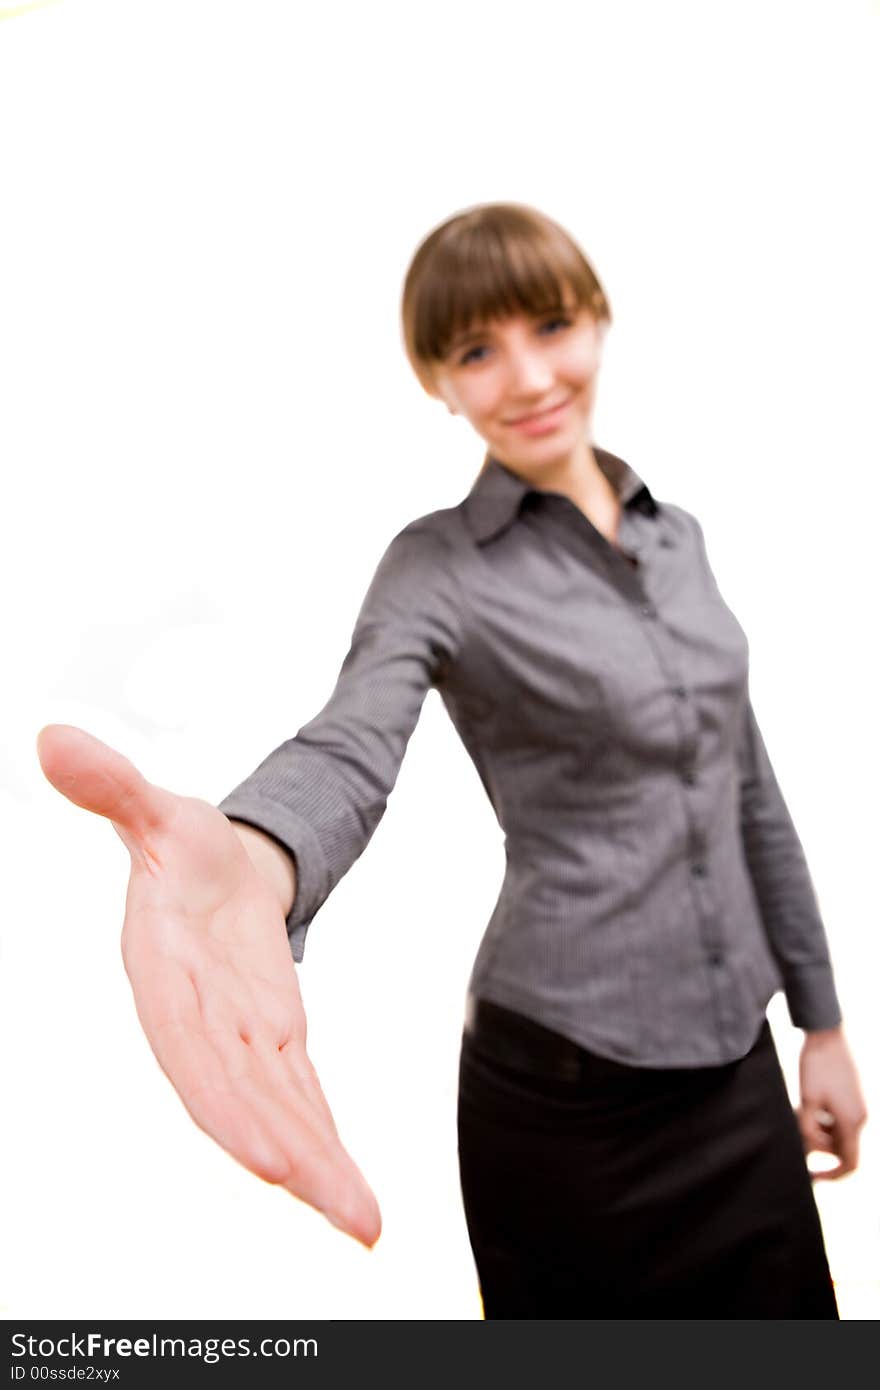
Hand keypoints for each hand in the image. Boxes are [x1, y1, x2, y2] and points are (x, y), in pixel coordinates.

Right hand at [37, 724, 380, 1245]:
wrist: (203, 866)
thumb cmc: (175, 842)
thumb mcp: (157, 809)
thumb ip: (113, 787)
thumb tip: (50, 737)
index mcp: (165, 977)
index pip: (192, 1052)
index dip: (228, 1104)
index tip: (273, 1158)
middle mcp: (200, 1023)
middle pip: (246, 1100)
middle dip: (294, 1157)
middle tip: (351, 1217)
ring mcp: (239, 1038)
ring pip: (281, 1112)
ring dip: (322, 1168)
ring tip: (366, 1227)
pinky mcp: (274, 1038)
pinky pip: (302, 1096)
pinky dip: (327, 1142)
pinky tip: (355, 1196)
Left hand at [797, 1025, 866, 1180]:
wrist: (827, 1033)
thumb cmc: (816, 1065)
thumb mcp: (806, 1100)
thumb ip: (808, 1130)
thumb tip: (809, 1150)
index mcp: (852, 1122)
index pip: (850, 1163)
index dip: (832, 1175)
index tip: (812, 1176)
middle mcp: (860, 1117)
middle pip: (841, 1149)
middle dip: (819, 1147)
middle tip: (797, 1132)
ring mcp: (858, 1106)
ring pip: (839, 1133)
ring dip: (820, 1131)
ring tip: (799, 1113)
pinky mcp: (853, 1096)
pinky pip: (839, 1119)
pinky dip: (824, 1119)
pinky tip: (807, 1104)